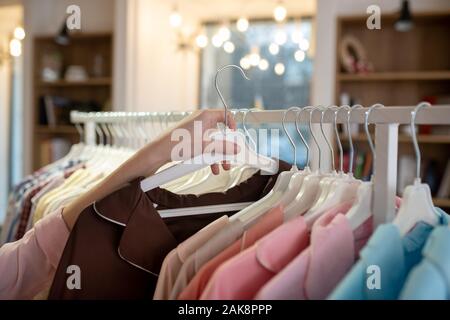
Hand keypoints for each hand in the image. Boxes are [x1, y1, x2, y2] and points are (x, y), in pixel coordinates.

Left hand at [62, 109, 237, 229]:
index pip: (226, 114)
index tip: (236, 136)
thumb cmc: (178, 144)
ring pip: (212, 142)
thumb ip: (223, 148)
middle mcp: (201, 121)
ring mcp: (195, 131)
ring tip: (221, 168)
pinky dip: (208, 157)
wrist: (157, 152)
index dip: (233, 125)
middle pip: (220, 133)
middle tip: (230, 159)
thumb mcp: (205, 147)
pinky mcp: (189, 141)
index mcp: (206, 116)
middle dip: (226, 148)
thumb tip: (237, 149)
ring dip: (218, 155)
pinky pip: (204, 147)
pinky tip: (211, 168)